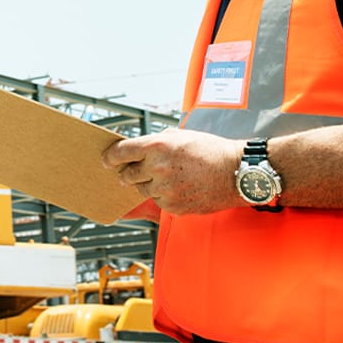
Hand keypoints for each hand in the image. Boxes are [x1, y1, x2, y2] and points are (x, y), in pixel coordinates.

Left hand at [101, 128, 243, 214]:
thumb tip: (136, 149)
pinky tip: (181, 188)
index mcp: (157, 145)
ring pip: (142, 190)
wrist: (236, 173)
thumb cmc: (210, 151)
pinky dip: (164, 196)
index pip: (121, 152)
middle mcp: (157, 167)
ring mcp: (164, 189)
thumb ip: (155, 142)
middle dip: (129, 173)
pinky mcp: (173, 206)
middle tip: (138, 171)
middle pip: (127, 175)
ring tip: (169, 177)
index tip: (106, 161)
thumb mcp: (180, 136)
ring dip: (148, 185)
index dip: (110, 157)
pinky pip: (157, 202)